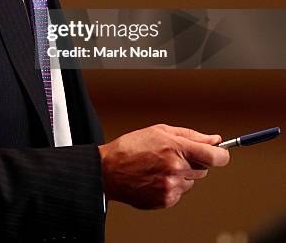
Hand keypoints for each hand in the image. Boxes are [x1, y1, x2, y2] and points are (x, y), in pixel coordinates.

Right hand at [98, 123, 229, 208]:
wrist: (109, 170)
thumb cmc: (132, 147)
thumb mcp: (160, 131)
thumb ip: (191, 135)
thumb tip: (214, 139)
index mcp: (177, 148)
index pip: (216, 156)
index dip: (222, 155)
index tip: (220, 154)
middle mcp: (177, 168)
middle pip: (204, 169)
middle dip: (194, 161)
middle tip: (173, 156)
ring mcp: (172, 186)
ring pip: (191, 181)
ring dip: (182, 174)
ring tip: (160, 166)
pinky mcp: (166, 200)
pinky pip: (180, 192)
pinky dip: (172, 185)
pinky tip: (156, 177)